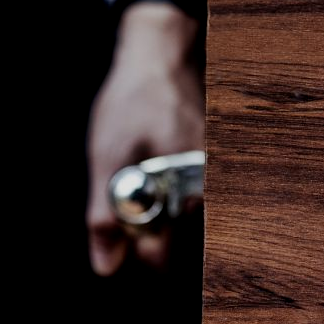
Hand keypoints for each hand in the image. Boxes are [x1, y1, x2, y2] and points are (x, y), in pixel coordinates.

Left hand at [87, 0, 201, 274]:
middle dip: (147, 230)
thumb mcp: (107, 158)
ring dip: (157, 208)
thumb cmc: (135, 102)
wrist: (162, 56)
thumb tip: (107, 266)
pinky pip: (192, 193)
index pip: (166, 254)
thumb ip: (106, 215)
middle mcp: (212, 187)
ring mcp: (217, 175)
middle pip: (178, 237)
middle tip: (126, 204)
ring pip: (183, 215)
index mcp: (188, 191)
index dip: (136, 253)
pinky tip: (156, 164)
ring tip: (140, 174)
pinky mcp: (216, 163)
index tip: (120, 247)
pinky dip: (169, 189)